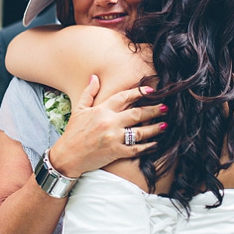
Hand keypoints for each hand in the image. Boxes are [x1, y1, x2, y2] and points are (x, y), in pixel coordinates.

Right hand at [48, 75, 166, 177]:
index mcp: (101, 110)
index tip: (152, 91)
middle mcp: (109, 122)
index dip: (139, 92)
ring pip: (140, 131)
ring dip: (154, 128)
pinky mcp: (115, 152)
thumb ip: (89, 92)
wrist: (67, 157)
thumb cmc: (73, 132)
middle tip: (166, 107)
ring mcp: (113, 138)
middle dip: (154, 109)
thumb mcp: (79, 109)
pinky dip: (147, 147)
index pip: (124, 97)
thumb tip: (95, 77)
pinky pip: (136, 149)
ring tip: (165, 124)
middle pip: (137, 113)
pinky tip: (156, 144)